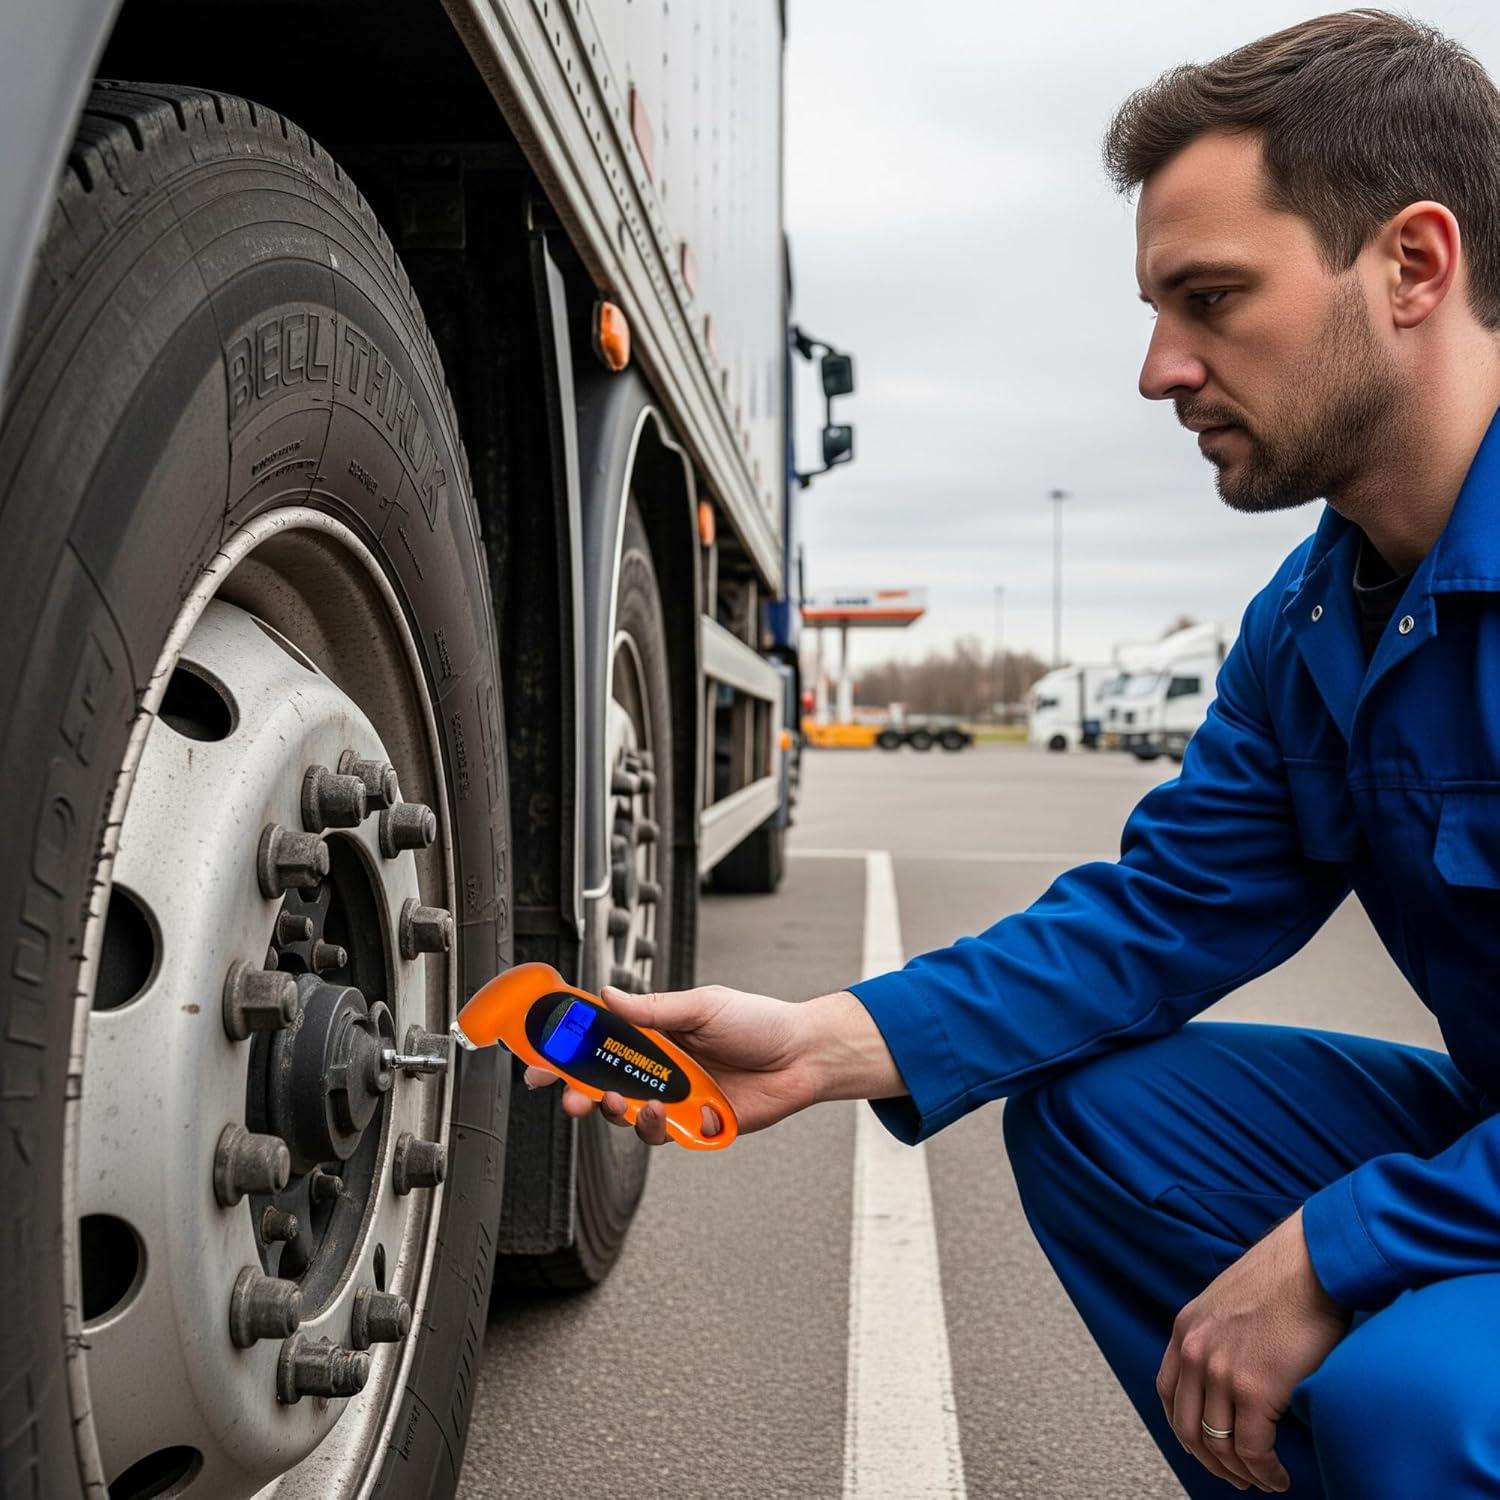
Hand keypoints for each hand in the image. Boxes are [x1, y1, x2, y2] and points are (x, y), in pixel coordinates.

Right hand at [523, 983, 822, 1145]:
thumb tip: (608, 996)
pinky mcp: (694, 1124)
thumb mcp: (703, 1005)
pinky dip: (658, 1127)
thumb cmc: (760, 1023)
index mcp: (655, 1031)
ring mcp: (675, 1096)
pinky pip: (663, 1134)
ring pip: (627, 1112)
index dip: (567, 1048)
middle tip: (566, 1093)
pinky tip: (668, 1114)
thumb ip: (654, 1008)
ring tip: (621, 1101)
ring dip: (615, 1110)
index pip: (600, 1039)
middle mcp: (660, 1066)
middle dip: (577, 1089)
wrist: (802, 1055)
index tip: (540, 1057)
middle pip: (603, 1081)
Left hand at [1156, 1208, 1349, 1491]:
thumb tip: (1232, 1372)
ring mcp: (1221, 1372)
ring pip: (1220, 1444)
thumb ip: (1218, 1335)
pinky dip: (1264, 1471)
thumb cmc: (1284, 1279)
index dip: (1185, 1428)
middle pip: (1187, 1427)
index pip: (1168, 1393)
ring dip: (1241, 1472)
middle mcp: (1194, 1352)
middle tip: (1236, 1477)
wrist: (1311, 1263)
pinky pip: (1252, 1449)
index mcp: (1185, 1329)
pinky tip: (1278, 1476)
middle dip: (1211, 1461)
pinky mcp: (1255, 1390)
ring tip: (1263, 1480)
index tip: (1204, 1447)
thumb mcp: (1227, 1302)